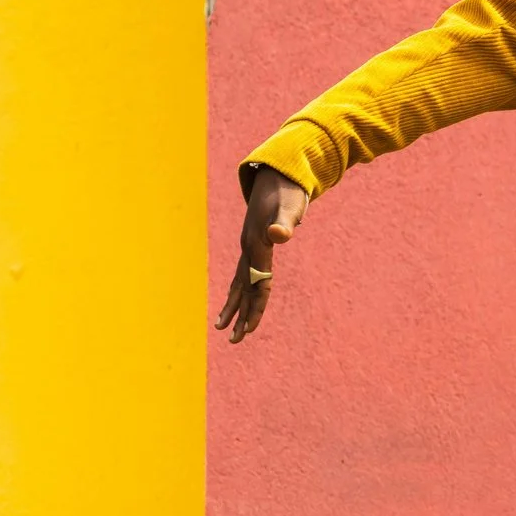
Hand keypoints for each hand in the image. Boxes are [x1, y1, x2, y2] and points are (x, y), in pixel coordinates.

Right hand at [215, 165, 310, 342]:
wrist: (277, 175)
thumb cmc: (288, 193)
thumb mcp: (290, 207)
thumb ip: (285, 223)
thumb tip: (279, 234)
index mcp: (257, 245)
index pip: (257, 284)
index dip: (256, 307)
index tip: (251, 330)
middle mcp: (249, 248)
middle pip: (244, 289)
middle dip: (241, 315)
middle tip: (235, 341)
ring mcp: (248, 246)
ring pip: (240, 283)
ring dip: (235, 306)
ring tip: (225, 328)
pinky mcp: (252, 243)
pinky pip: (244, 273)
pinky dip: (241, 289)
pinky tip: (240, 300)